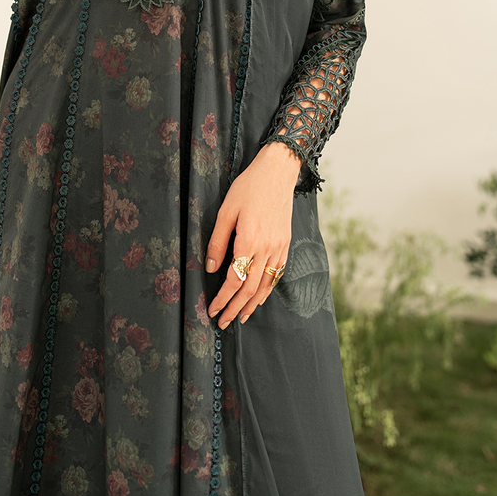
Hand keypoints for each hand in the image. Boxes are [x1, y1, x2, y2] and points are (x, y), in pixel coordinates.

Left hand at [206, 143, 300, 327]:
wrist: (277, 172)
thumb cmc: (248, 188)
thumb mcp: (226, 211)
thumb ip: (217, 241)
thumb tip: (210, 268)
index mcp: (249, 241)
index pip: (234, 280)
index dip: (223, 298)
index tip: (213, 310)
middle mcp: (267, 249)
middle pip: (250, 289)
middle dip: (235, 308)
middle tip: (223, 322)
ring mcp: (279, 248)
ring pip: (266, 285)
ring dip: (253, 304)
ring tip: (242, 317)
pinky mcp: (286, 244)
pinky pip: (277, 274)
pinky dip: (268, 290)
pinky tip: (260, 297)